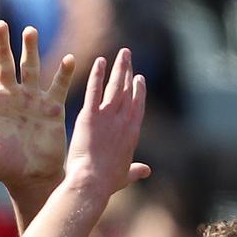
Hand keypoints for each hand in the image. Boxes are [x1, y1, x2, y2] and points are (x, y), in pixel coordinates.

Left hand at [0, 22, 75, 191]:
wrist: (33, 178)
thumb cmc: (4, 168)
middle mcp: (10, 97)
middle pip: (4, 65)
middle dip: (1, 45)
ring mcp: (31, 99)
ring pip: (30, 68)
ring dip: (30, 49)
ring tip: (29, 31)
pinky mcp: (52, 107)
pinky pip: (58, 86)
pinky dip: (64, 73)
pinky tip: (68, 59)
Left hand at [64, 49, 151, 197]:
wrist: (92, 182)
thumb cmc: (106, 183)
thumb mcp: (125, 176)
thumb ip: (136, 170)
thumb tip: (146, 171)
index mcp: (132, 133)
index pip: (138, 106)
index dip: (138, 91)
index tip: (138, 78)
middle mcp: (123, 121)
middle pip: (128, 90)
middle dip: (128, 71)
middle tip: (128, 56)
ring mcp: (108, 116)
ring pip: (115, 86)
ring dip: (119, 68)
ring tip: (121, 54)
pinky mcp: (90, 116)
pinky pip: (94, 90)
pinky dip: (97, 75)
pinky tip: (100, 62)